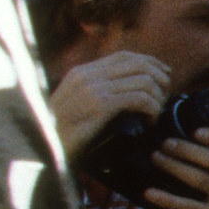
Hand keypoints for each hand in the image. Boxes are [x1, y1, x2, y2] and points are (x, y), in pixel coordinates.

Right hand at [46, 49, 167, 154]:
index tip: (165, 76)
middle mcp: (87, 75)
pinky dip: (152, 110)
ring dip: (158, 98)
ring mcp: (93, 88)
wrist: (43, 152)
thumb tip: (135, 86)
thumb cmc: (63, 134)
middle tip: (165, 97)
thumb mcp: (78, 106)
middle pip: (140, 65)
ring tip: (156, 114)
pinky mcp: (100, 104)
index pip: (125, 56)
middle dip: (160, 79)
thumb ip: (99, 92)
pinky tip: (150, 123)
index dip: (151, 63)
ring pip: (144, 81)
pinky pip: (140, 99)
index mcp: (81, 72)